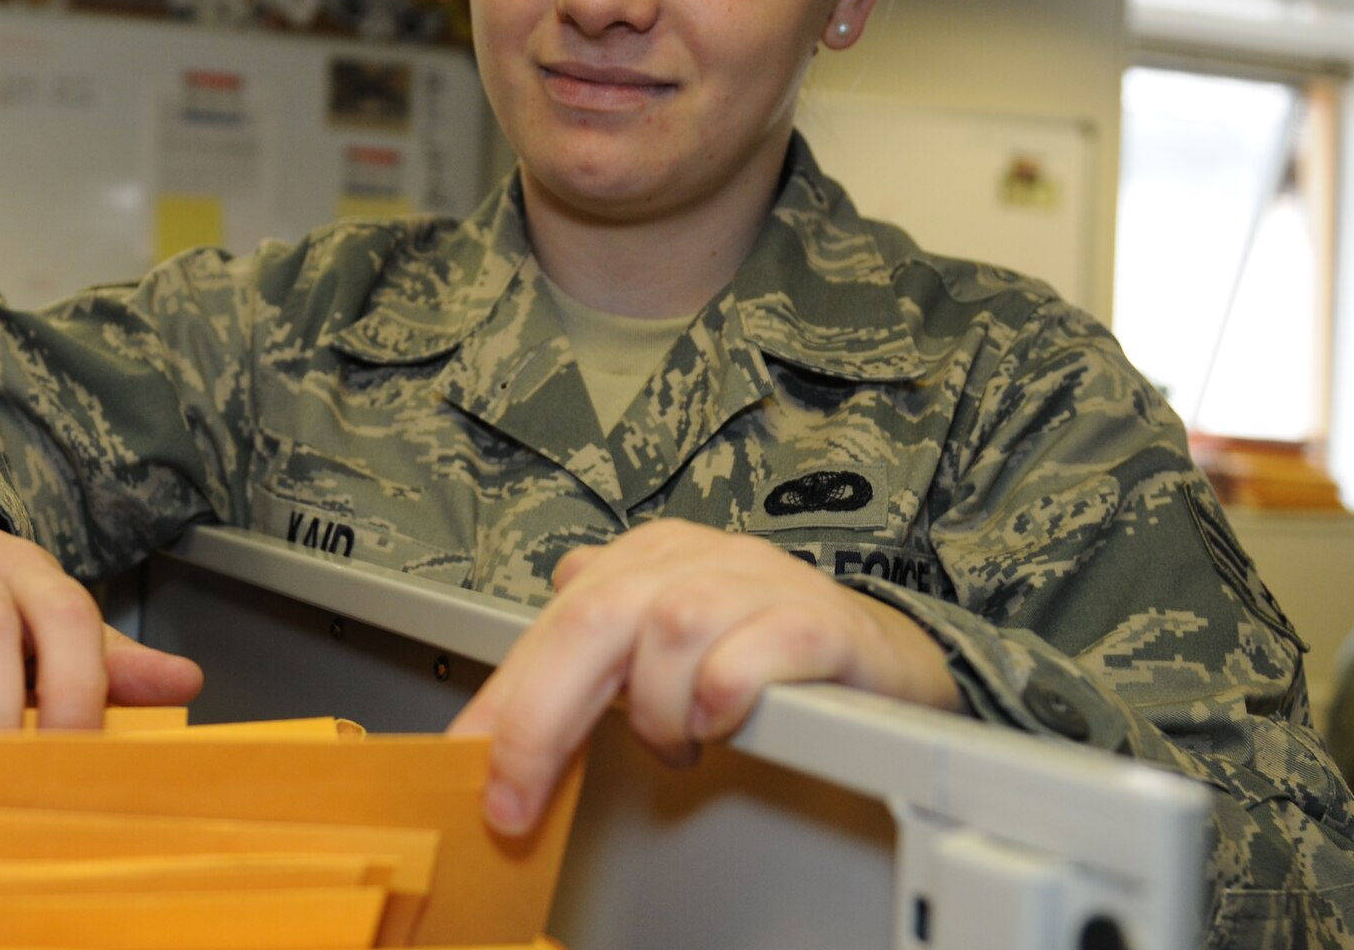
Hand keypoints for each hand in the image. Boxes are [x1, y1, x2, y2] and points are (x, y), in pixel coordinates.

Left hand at [448, 518, 963, 834]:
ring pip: (671, 632)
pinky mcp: (820, 621)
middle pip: (595, 619)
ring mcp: (761, 582)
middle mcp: (698, 558)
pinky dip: (722, 697)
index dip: (505, 699)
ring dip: (658, 712)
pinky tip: (724, 722)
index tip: (471, 765)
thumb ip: (596, 646)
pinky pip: (750, 654)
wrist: (882, 657)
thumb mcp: (665, 641)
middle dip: (542, 718)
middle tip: (521, 795)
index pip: (554, 622)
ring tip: (678, 743)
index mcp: (649, 558)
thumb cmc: (765, 650)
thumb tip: (515, 671)